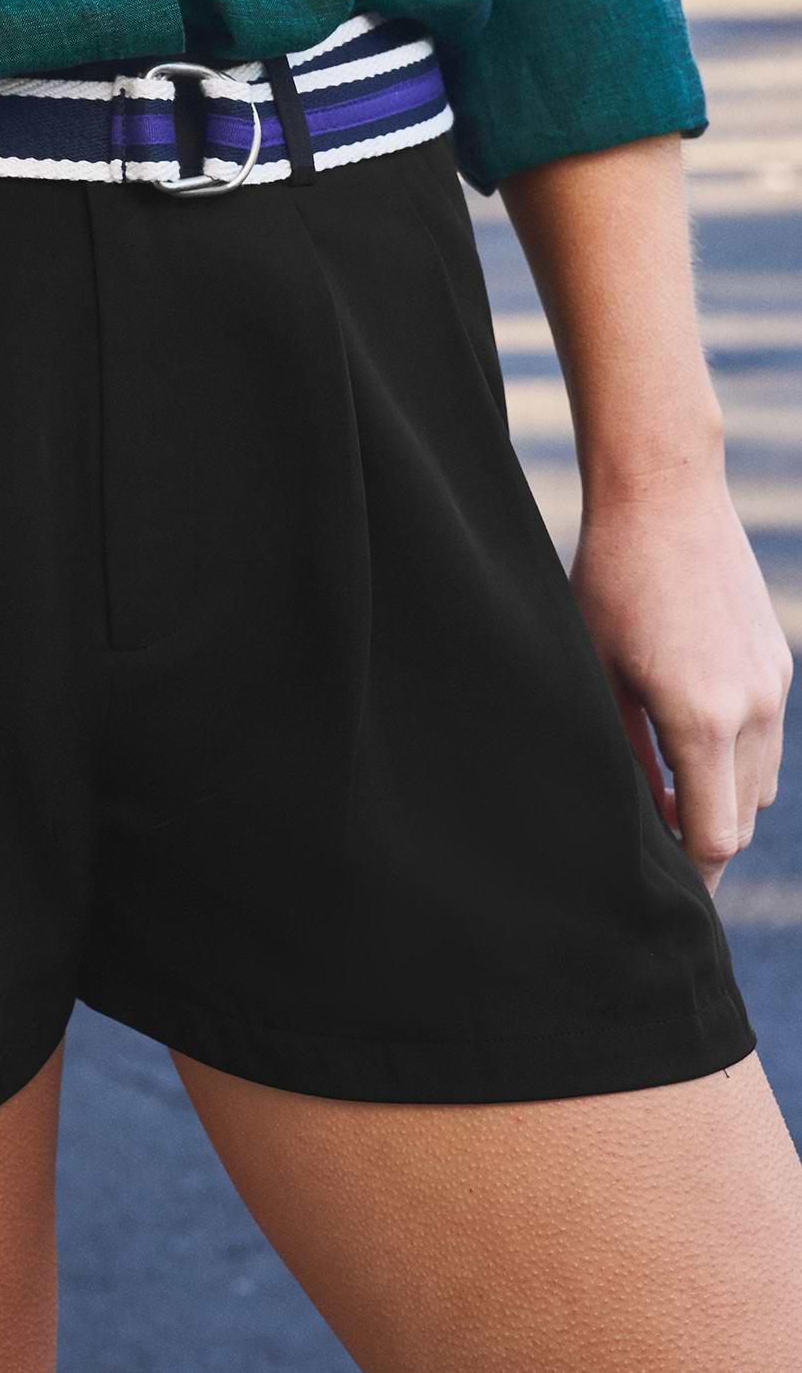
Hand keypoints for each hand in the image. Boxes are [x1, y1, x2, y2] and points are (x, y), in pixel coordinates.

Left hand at [572, 478, 790, 893]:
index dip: (687, 870)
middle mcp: (752, 709)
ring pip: (760, 782)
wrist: (665, 496)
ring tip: (666, 791)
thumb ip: (625, 752)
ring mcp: (773, 685)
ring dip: (721, 798)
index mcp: (701, 720)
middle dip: (701, 839)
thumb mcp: (600, 674)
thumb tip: (638, 816)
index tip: (657, 881)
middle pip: (740, 818)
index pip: (712, 836)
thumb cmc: (611, 582)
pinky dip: (734, 756)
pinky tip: (686, 738)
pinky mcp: (778, 663)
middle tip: (653, 845)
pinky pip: (765, 737)